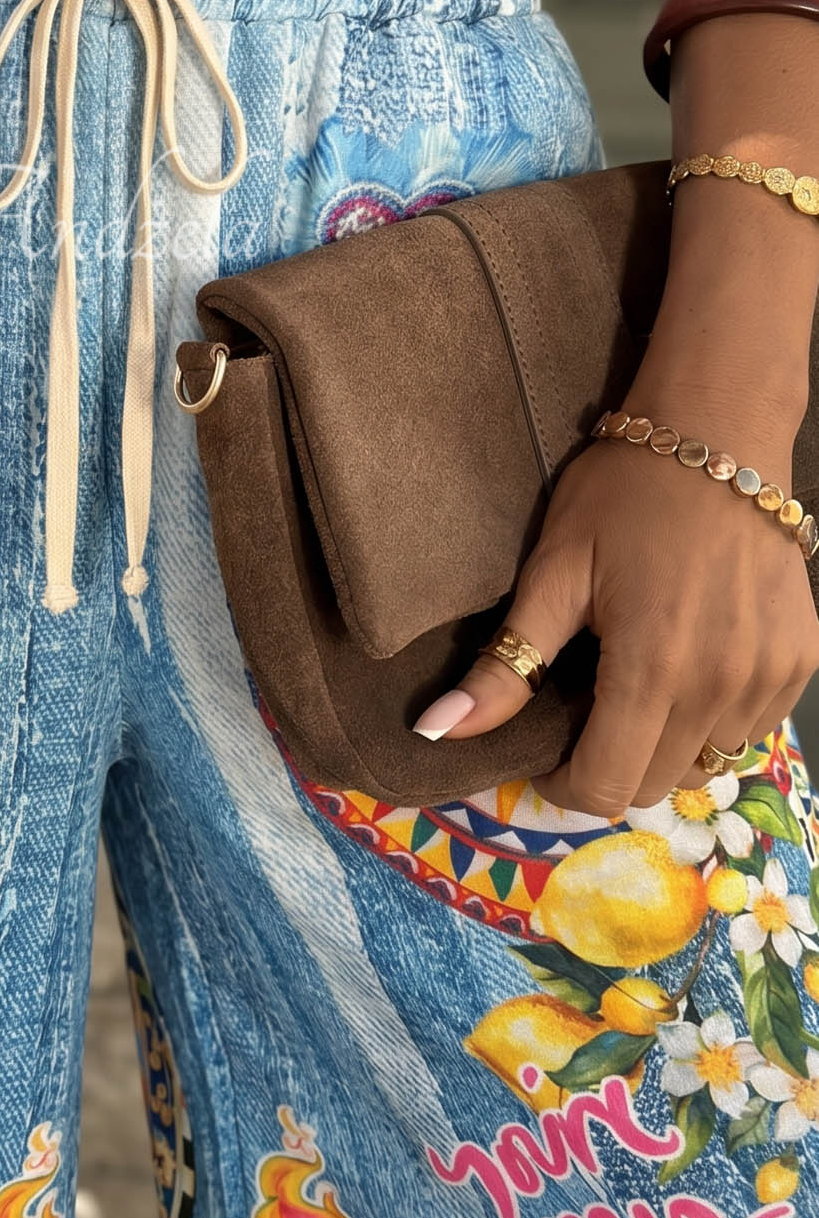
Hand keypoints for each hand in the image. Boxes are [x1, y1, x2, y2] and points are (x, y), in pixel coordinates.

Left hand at [414, 391, 818, 817]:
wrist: (719, 432)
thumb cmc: (622, 492)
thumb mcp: (553, 571)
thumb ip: (505, 665)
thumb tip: (435, 732)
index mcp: (651, 669)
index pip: (605, 786)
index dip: (562, 785)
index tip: (542, 753)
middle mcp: (719, 687)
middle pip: (654, 784)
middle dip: (608, 764)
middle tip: (583, 710)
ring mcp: (769, 678)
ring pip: (705, 763)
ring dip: (663, 744)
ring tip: (635, 683)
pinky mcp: (801, 662)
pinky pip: (750, 729)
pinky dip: (712, 720)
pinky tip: (687, 666)